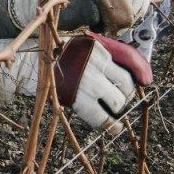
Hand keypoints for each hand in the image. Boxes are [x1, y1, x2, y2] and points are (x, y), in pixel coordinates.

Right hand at [0, 33, 150, 133]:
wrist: (30, 63)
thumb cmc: (60, 55)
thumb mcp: (85, 46)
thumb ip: (109, 55)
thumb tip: (143, 77)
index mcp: (97, 49)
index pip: (128, 66)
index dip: (136, 79)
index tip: (140, 83)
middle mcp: (94, 64)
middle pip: (125, 85)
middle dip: (123, 95)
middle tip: (116, 99)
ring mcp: (86, 82)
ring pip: (116, 101)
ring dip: (116, 107)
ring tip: (110, 109)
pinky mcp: (75, 98)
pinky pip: (100, 117)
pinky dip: (110, 124)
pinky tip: (113, 127)